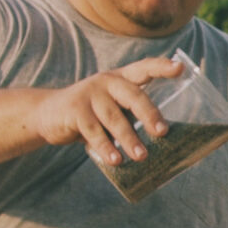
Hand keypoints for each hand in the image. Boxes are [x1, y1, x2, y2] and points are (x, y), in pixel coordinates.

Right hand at [30, 55, 183, 164]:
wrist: (47, 114)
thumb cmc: (92, 113)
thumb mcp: (113, 108)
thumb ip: (132, 115)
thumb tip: (163, 139)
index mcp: (121, 78)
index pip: (144, 68)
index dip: (162, 67)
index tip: (180, 68)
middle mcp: (107, 81)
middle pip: (134, 96)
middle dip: (150, 114)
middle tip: (162, 132)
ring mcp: (90, 94)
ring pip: (114, 118)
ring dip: (129, 139)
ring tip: (141, 156)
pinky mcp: (75, 110)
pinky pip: (93, 131)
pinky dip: (105, 147)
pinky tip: (115, 160)